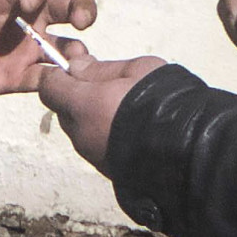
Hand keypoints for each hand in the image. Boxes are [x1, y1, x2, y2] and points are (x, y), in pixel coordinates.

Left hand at [0, 0, 98, 103]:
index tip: (26, 4)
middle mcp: (23, 15)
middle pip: (67, 4)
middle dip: (83, 8)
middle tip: (82, 22)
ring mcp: (23, 47)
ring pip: (66, 44)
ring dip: (78, 50)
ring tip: (77, 60)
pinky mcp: (17, 76)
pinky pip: (47, 78)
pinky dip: (59, 82)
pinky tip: (61, 86)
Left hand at [37, 52, 165, 169]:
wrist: (187, 149)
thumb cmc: (163, 101)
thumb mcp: (135, 70)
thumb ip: (100, 69)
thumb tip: (76, 67)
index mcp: (82, 105)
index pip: (49, 86)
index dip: (60, 74)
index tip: (79, 66)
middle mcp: (80, 133)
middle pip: (64, 109)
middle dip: (77, 95)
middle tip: (107, 86)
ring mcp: (92, 154)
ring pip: (80, 129)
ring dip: (92, 117)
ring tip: (124, 108)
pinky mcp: (106, 169)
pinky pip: (96, 145)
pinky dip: (105, 135)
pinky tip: (130, 128)